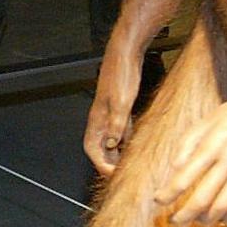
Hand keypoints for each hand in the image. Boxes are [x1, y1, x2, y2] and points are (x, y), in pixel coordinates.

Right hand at [83, 46, 143, 174]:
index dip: (101, 164)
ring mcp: (109, 112)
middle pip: (100, 147)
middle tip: (124, 174)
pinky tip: (135, 142)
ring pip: (110, 139)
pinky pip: (120, 129)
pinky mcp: (119, 107)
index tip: (114, 174)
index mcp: (96, 118)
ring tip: (130, 164)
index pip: (92, 149)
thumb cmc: (121, 74)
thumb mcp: (121, 102)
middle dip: (109, 162)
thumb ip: (116, 125)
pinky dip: (125, 139)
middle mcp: (100, 117)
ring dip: (118, 152)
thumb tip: (112, 144)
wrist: (125, 52)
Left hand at [155, 89, 226, 226]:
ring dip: (207, 220)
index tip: (158, 200)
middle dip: (184, 215)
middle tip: (174, 221)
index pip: (184, 178)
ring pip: (223, 207)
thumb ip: (187, 144)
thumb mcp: (206, 121)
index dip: (168, 194)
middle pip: (202, 199)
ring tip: (197, 221)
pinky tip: (223, 219)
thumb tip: (173, 168)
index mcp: (211, 146)